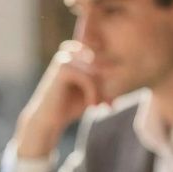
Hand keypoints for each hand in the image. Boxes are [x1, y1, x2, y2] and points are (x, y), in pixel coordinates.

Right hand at [14, 41, 106, 157]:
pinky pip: (89, 79)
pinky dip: (94, 94)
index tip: (108, 98)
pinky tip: (92, 106)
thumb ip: (106, 78)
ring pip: (97, 73)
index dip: (111, 74)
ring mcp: (65, 58)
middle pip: (102, 64)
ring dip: (102, 92)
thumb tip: (123, 67)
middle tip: (107, 104)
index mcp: (76, 53)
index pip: (105, 56)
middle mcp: (70, 51)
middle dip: (107, 86)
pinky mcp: (63, 68)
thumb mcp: (95, 90)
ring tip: (101, 106)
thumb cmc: (72, 105)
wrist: (49, 119)